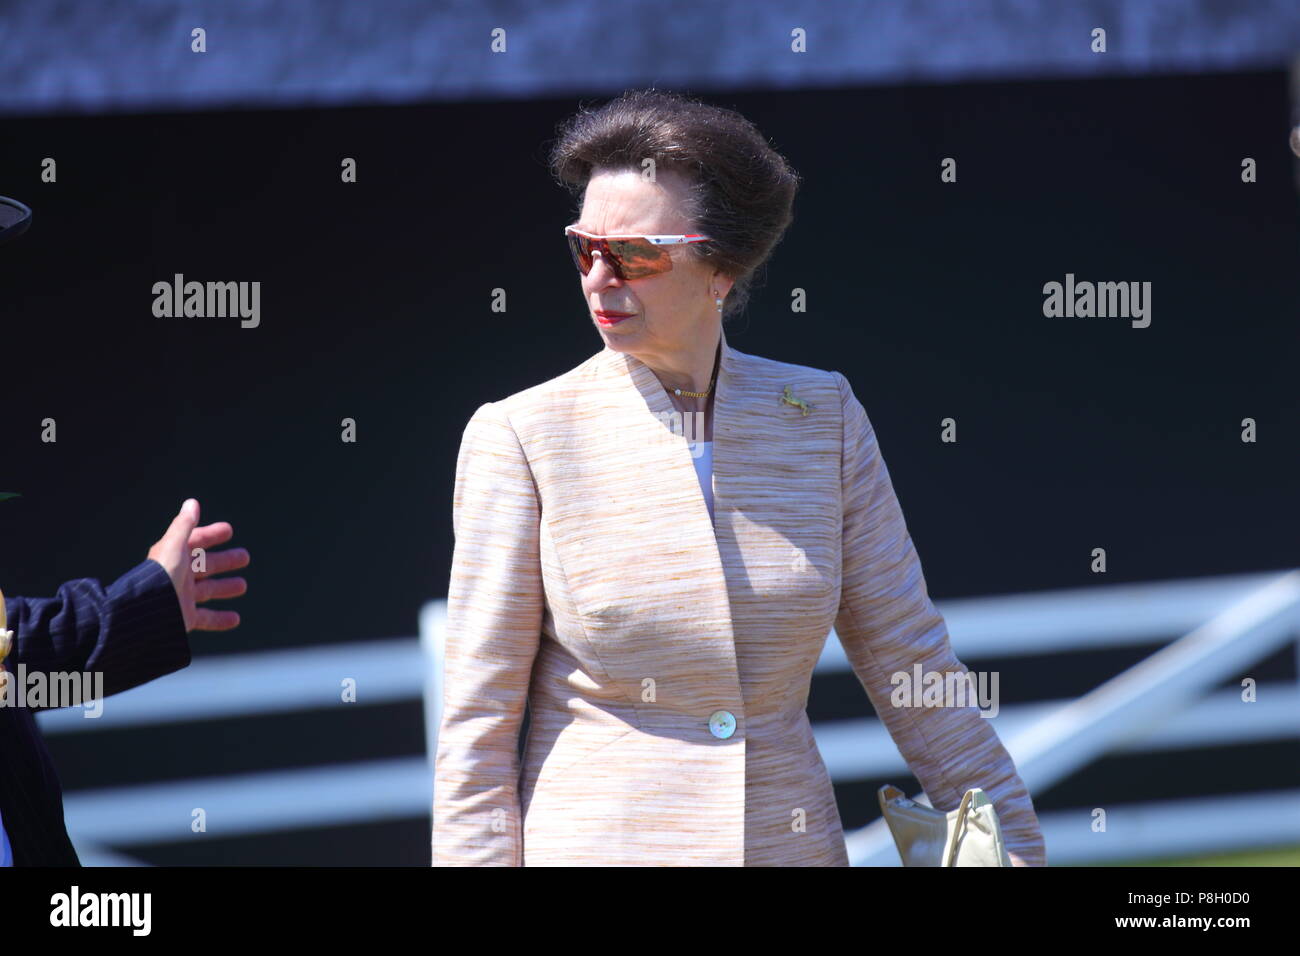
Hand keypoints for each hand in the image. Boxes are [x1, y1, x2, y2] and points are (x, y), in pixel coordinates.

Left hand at [147, 498, 249, 631]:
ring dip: (225, 587)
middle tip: (245, 557)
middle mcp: (178, 576)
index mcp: (174, 557)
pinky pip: (206, 618)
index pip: (195, 542)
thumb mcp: (174, 547)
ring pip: (208, 590)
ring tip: (242, 586)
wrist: (148, 613)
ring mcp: (182, 597)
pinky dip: (220, 619)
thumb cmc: (161, 576)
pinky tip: (235, 619)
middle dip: (225, 561)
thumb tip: (192, 503)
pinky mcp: (184, 618)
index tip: (228, 531)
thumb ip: (184, 526)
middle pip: (206, 566)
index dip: (211, 534)